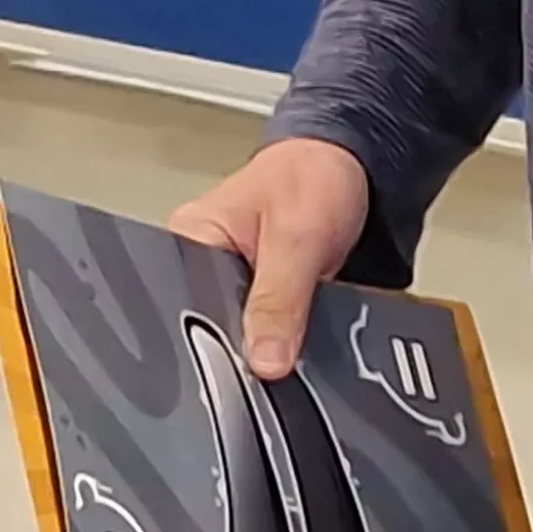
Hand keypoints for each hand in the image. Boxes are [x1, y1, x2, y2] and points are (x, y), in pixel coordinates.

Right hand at [165, 136, 372, 378]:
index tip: (251, 364)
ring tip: (293, 345)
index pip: (183, 307)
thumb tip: (264, 361)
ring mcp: (228, 285)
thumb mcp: (298, 237)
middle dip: (245, 348)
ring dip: (268, 347)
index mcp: (188, 239)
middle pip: (208, 328)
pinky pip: (262, 333)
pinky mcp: (257, 298)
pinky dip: (282, 341)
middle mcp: (200, 265)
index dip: (215, 342)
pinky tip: (297, 344)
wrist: (349, 167)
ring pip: (239, 337)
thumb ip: (278, 300)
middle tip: (279, 357)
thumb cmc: (314, 176)